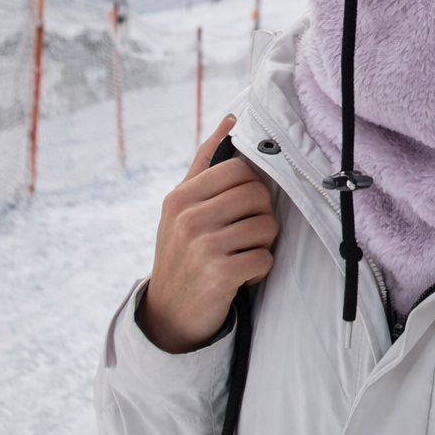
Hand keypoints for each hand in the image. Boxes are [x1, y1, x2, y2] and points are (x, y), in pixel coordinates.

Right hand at [137, 114, 278, 352]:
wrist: (167, 315)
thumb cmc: (183, 251)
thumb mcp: (183, 206)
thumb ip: (206, 162)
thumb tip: (230, 119)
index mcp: (181, 196)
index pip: (240, 168)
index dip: (253, 186)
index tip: (242, 206)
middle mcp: (188, 218)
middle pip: (258, 195)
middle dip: (261, 216)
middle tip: (244, 234)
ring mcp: (202, 247)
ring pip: (266, 227)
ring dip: (261, 245)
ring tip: (239, 255)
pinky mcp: (218, 276)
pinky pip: (264, 259)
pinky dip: (259, 270)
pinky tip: (240, 276)